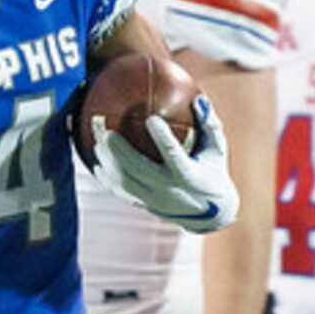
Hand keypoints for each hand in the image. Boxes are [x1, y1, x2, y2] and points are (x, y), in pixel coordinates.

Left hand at [100, 94, 238, 229]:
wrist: (211, 215)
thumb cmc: (213, 172)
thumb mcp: (217, 151)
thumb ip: (210, 125)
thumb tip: (198, 98)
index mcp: (189, 175)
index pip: (174, 155)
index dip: (163, 137)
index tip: (152, 118)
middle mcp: (170, 190)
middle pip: (140, 171)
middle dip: (121, 153)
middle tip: (107, 134)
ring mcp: (155, 200)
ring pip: (126, 184)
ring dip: (110, 165)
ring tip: (98, 146)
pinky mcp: (146, 206)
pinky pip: (122, 193)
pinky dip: (108, 180)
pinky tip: (97, 165)